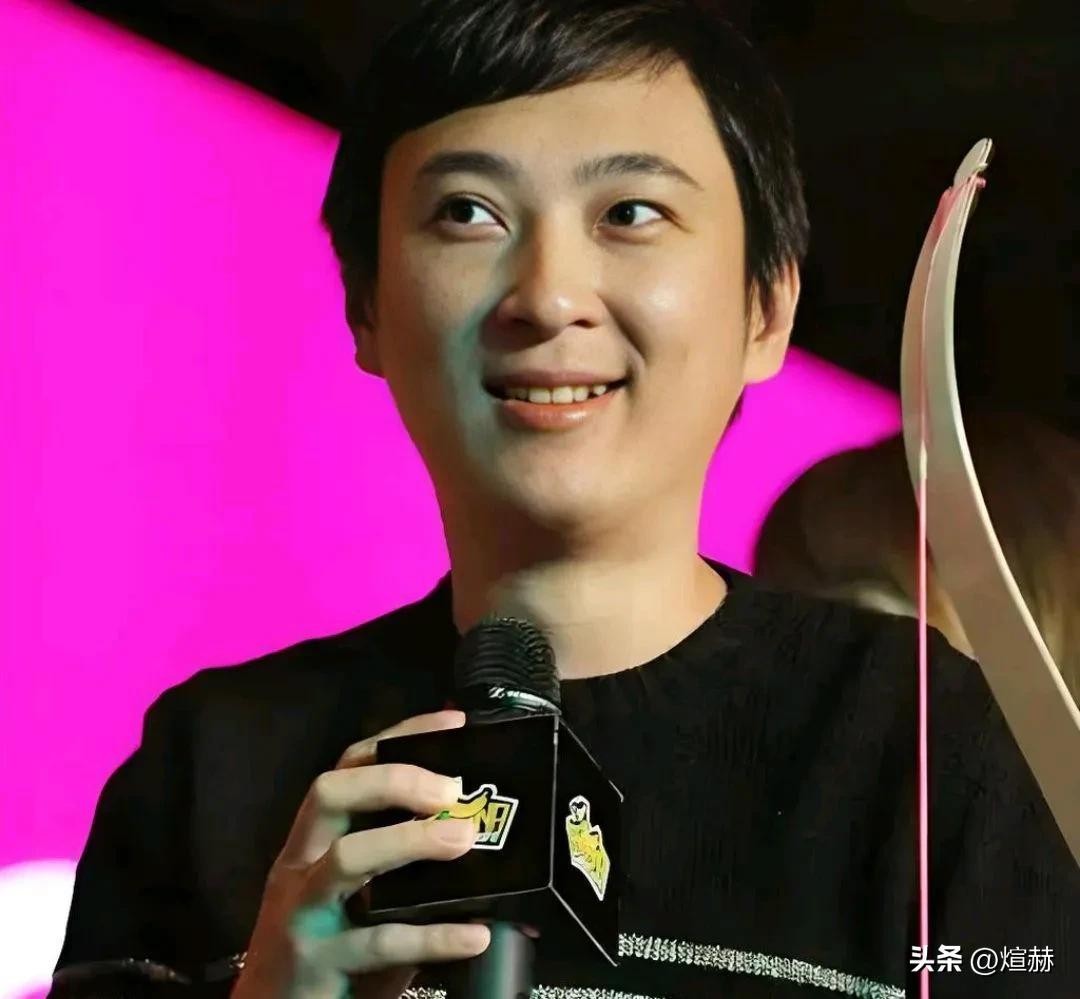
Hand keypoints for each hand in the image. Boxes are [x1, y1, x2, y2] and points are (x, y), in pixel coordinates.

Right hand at [231, 709, 489, 998]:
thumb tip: (475, 830)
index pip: (348, 766)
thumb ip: (399, 863)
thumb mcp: (356, 896)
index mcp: (312, 840)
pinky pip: (378, 942)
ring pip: (347, 858)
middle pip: (331, 794)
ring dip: (409, 841)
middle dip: (394, 781)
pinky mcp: (316, 963)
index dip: (399, 738)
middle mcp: (300, 866)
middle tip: (451, 792)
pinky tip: (475, 933)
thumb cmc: (329, 949)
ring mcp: (303, 913)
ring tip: (462, 840)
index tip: (452, 724)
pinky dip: (433, 935)